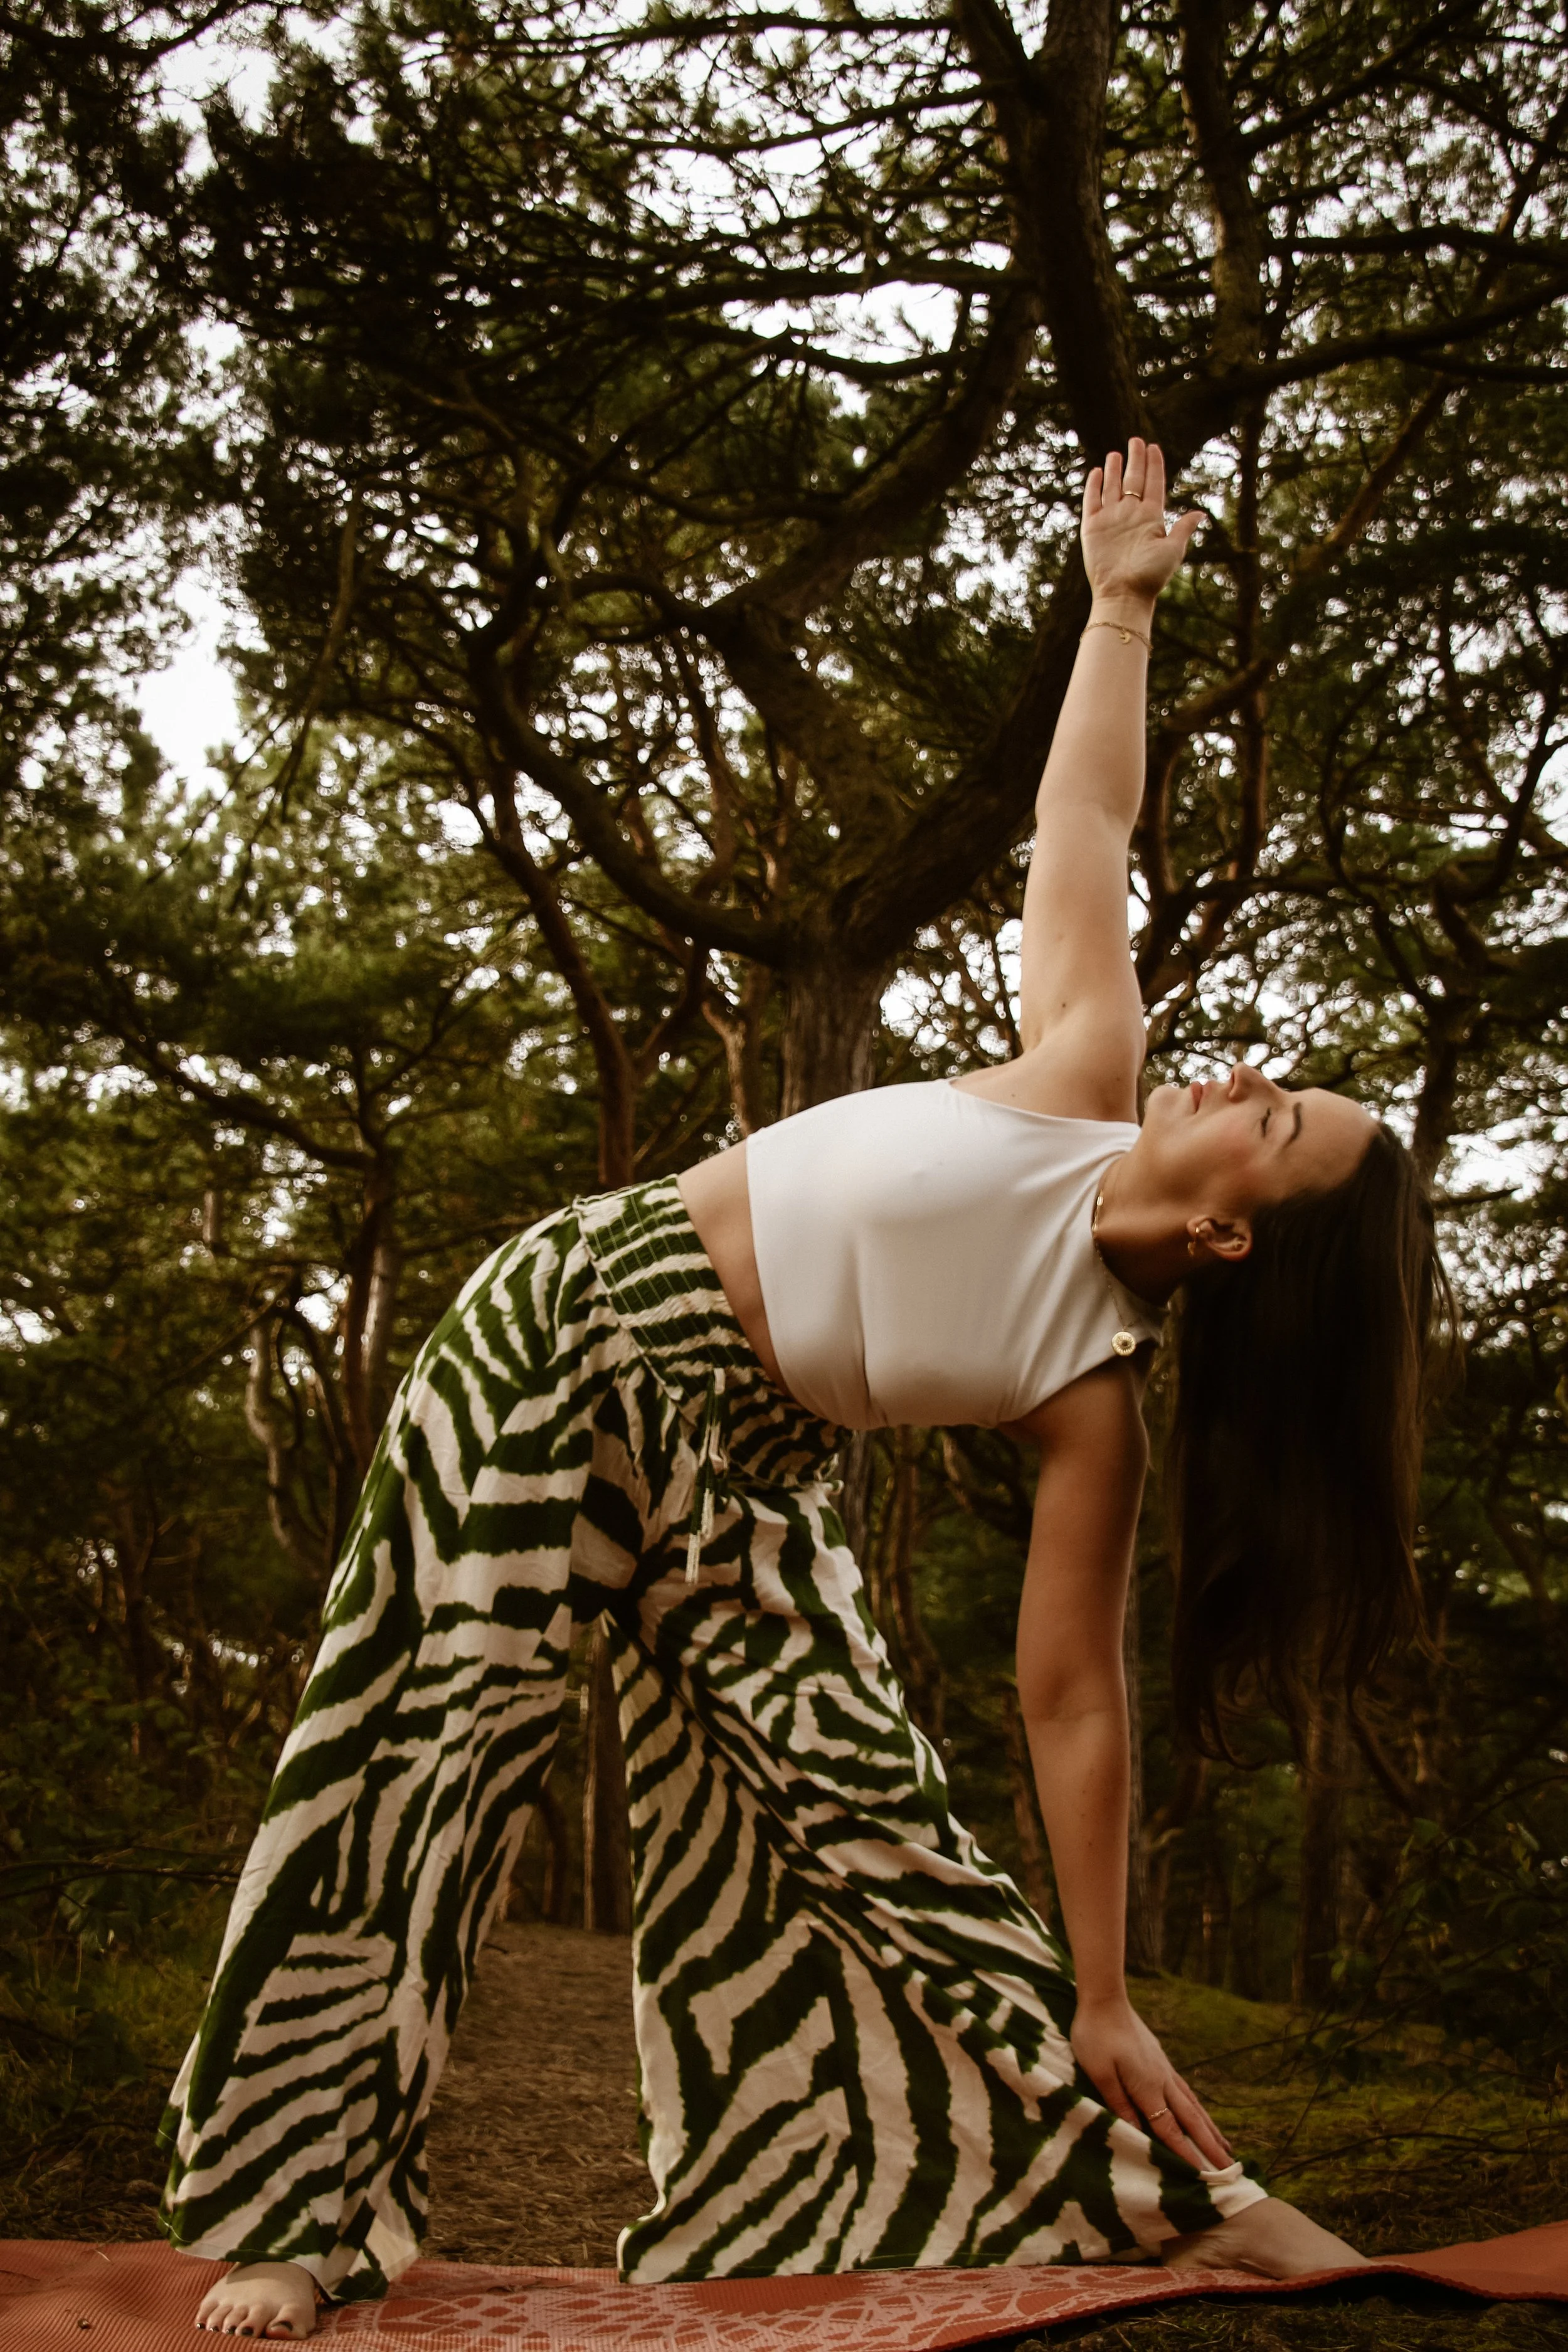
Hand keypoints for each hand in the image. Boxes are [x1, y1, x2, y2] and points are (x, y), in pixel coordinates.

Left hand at [1070, 1993, 1232, 2172]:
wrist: (1105, 1998)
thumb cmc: (1095, 2036)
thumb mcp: (1100, 2073)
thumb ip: (1119, 2104)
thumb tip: (1138, 2136)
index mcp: (1148, 2087)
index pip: (1171, 2129)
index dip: (1187, 2155)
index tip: (1206, 2178)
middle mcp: (1162, 2080)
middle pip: (1192, 2120)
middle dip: (1211, 2147)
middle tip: (1232, 2170)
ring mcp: (1164, 2069)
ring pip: (1193, 2105)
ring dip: (1210, 2128)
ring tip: (1226, 2148)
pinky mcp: (1160, 2060)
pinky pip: (1185, 2091)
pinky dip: (1198, 2108)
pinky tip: (1200, 2113)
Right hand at [1081, 438, 1201, 606]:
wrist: (1123, 594)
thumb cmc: (1151, 576)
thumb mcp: (1173, 549)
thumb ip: (1183, 528)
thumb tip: (1201, 512)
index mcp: (1151, 517)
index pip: (1153, 483)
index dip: (1154, 465)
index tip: (1154, 447)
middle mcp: (1131, 515)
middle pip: (1133, 479)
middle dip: (1135, 459)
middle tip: (1136, 440)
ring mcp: (1111, 520)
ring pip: (1112, 487)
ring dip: (1114, 470)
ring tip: (1116, 453)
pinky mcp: (1092, 528)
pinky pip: (1092, 501)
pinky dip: (1093, 486)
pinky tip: (1096, 471)